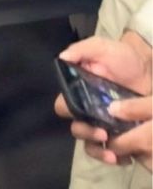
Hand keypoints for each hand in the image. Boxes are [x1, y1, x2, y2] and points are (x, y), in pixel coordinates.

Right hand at [57, 33, 152, 165]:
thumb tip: (62, 57)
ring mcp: (105, 125)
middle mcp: (88, 110)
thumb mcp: (103, 48)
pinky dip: (116, 159)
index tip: (78, 111)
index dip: (67, 110)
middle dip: (86, 133)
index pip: (64, 105)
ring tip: (113, 154)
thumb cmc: (124, 58)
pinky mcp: (122, 137)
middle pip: (76, 128)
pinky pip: (112, 154)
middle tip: (103, 134)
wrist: (151, 71)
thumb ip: (82, 49)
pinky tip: (125, 158)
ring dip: (99, 151)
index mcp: (79, 90)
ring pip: (91, 145)